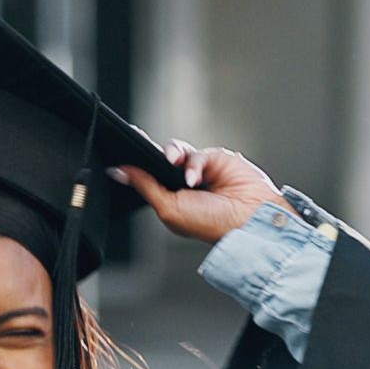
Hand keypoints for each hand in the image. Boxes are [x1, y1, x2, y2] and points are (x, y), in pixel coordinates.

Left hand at [112, 141, 290, 245]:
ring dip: (172, 153)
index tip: (120, 153)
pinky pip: (198, 153)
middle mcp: (184, 183)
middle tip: (139, 144)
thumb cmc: (212, 224)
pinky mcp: (217, 159)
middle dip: (151, 153)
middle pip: (160, 158)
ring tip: (172, 161)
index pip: (148, 176)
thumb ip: (145, 187)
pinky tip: (195, 177)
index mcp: (170, 198)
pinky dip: (194, 163)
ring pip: (177, 150)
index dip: (136, 164)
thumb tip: (120, 172)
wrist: (249, 220)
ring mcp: (201, 170)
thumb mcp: (169, 208)